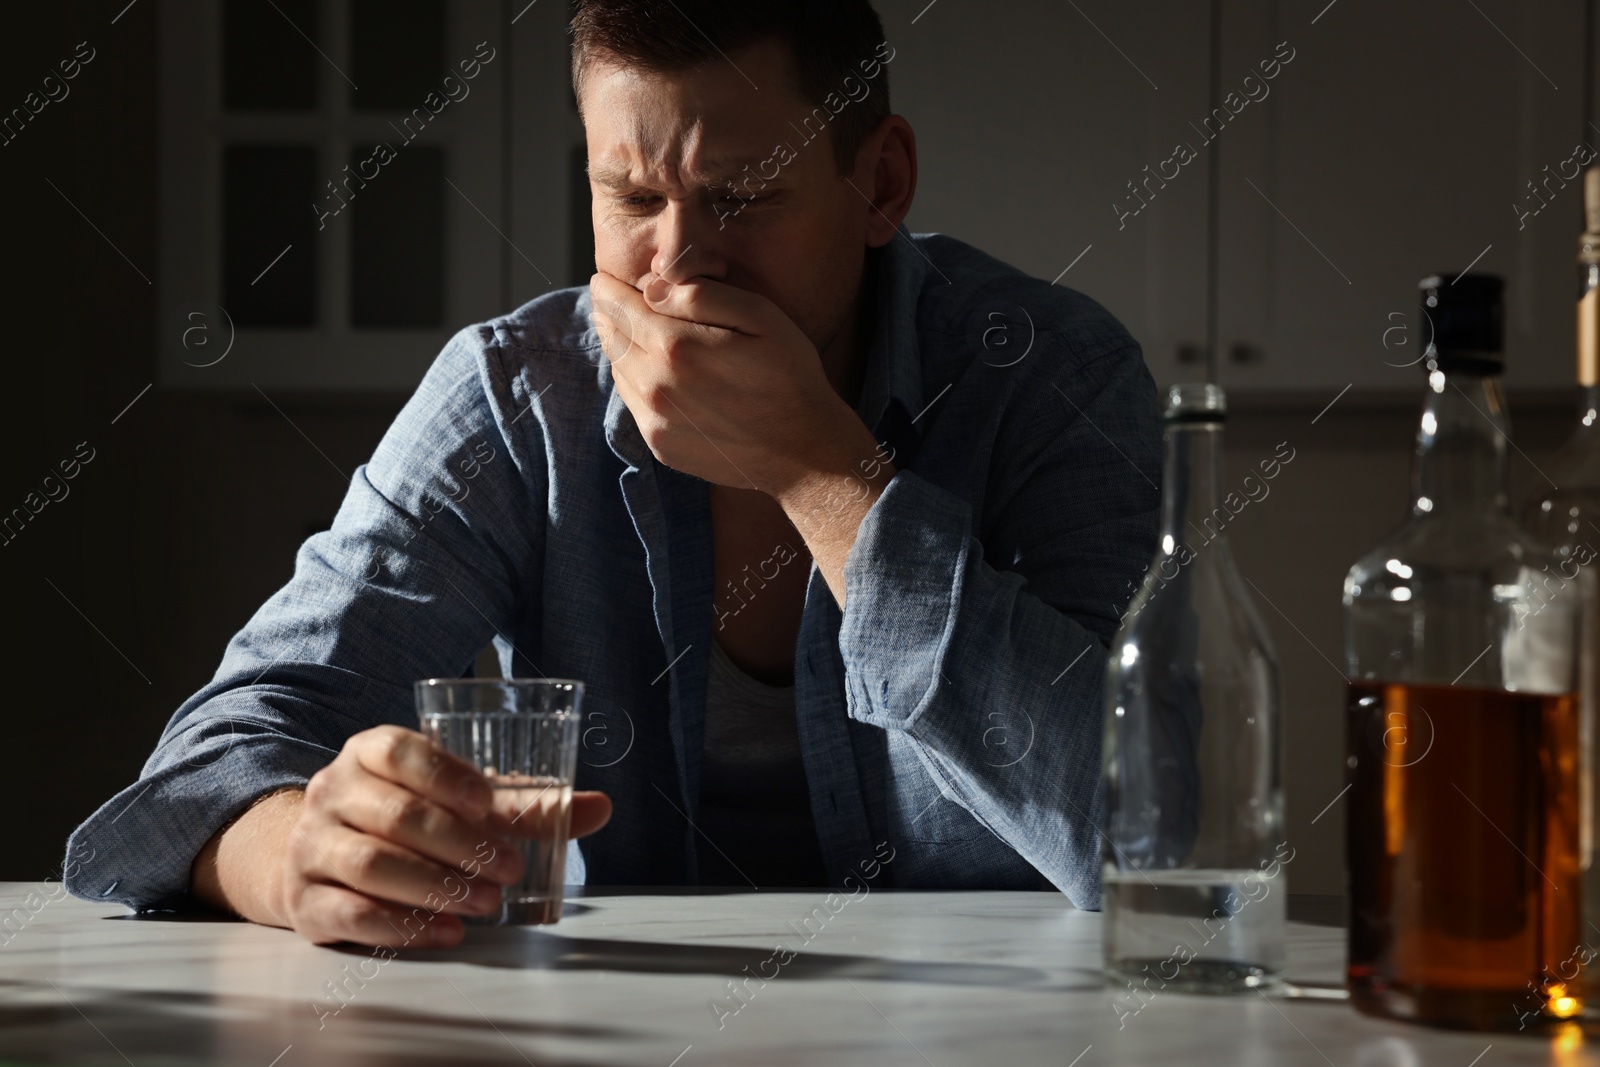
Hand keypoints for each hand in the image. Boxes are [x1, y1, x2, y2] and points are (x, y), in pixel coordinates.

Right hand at [193, 725, 611, 948]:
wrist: (312, 857)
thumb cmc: (402, 819)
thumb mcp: (456, 801)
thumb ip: (524, 804)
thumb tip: (600, 806)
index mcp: (369, 753)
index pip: (398, 750)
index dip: (444, 774)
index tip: (488, 802)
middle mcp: (332, 793)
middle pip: (395, 815)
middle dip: (459, 844)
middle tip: (508, 869)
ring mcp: (312, 846)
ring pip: (371, 863)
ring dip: (436, 886)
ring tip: (485, 904)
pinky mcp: (304, 901)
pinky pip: (349, 914)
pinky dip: (401, 926)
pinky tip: (446, 932)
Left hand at [588, 270, 870, 495]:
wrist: (806, 451)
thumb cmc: (791, 375)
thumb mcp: (760, 317)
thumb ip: (702, 296)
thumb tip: (652, 288)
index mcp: (676, 347)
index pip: (620, 307)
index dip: (609, 289)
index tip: (604, 279)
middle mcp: (655, 386)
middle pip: (612, 338)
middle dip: (609, 315)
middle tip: (608, 299)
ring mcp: (655, 421)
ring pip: (619, 371)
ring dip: (619, 348)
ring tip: (628, 330)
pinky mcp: (660, 446)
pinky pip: (633, 403)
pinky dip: (634, 381)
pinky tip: (652, 370)